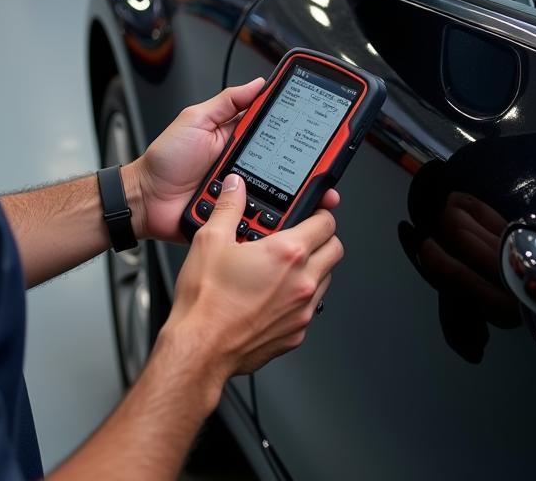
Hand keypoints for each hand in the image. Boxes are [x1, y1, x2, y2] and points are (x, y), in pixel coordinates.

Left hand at [129, 79, 340, 242]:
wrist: (145, 201)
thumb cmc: (164, 160)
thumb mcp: (194, 120)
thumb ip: (226, 102)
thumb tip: (257, 84)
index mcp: (237, 139)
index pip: (275, 133)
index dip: (296, 133)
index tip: (319, 131)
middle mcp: (243, 166)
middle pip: (284, 168)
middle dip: (306, 171)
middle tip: (324, 173)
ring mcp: (241, 194)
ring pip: (277, 197)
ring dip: (293, 198)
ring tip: (311, 195)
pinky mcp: (235, 217)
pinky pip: (260, 220)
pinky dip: (272, 220)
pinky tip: (284, 219)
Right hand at [160, 174, 343, 391]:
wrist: (200, 348)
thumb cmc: (206, 301)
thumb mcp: (210, 240)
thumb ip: (228, 207)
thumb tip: (235, 187)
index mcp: (287, 254)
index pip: (326, 222)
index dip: (319, 211)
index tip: (310, 211)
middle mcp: (302, 282)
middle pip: (335, 249)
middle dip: (322, 238)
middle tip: (301, 234)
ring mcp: (302, 311)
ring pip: (326, 279)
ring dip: (313, 267)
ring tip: (284, 264)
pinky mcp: (296, 334)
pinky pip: (310, 308)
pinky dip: (300, 296)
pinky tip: (274, 293)